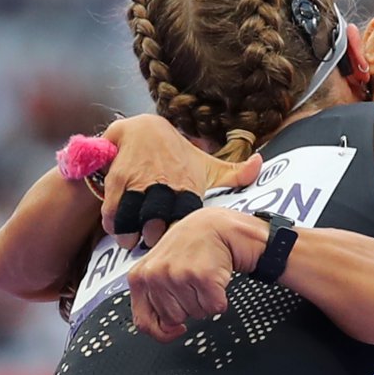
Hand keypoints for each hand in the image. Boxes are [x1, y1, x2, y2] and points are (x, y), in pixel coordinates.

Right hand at [99, 114, 262, 248]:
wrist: (144, 127)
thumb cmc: (179, 153)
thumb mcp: (207, 163)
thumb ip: (234, 172)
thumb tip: (261, 164)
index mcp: (187, 186)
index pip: (186, 218)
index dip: (180, 235)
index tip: (179, 245)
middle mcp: (163, 185)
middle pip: (157, 223)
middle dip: (154, 239)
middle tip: (153, 247)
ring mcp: (139, 182)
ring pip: (132, 218)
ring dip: (130, 235)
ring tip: (133, 242)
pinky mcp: (118, 179)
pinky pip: (112, 209)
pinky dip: (113, 224)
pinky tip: (118, 229)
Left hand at [127, 208, 263, 341]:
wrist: (217, 226)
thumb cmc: (190, 247)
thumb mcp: (160, 269)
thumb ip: (155, 298)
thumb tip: (165, 330)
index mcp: (140, 276)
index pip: (144, 322)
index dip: (163, 332)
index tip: (176, 328)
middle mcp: (155, 275)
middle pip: (174, 319)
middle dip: (188, 306)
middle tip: (192, 281)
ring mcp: (178, 275)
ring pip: (196, 314)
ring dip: (205, 300)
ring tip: (202, 276)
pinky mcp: (202, 277)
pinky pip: (215, 308)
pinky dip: (221, 297)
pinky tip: (215, 277)